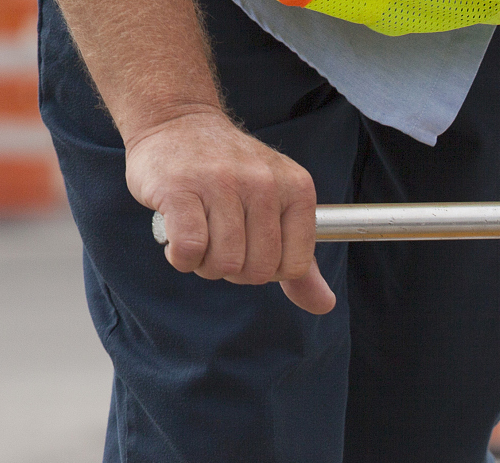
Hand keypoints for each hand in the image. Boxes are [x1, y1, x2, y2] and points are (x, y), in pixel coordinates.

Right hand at [126, 108, 335, 314]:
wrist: (175, 121)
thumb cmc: (228, 174)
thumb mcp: (277, 208)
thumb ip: (300, 260)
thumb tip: (323, 305)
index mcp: (297, 188)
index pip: (294, 266)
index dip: (267, 270)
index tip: (250, 247)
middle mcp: (264, 182)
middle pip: (259, 271)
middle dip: (235, 271)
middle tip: (219, 243)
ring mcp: (222, 181)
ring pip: (225, 263)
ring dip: (206, 265)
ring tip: (198, 237)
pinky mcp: (180, 187)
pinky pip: (191, 248)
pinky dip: (182, 258)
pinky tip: (176, 241)